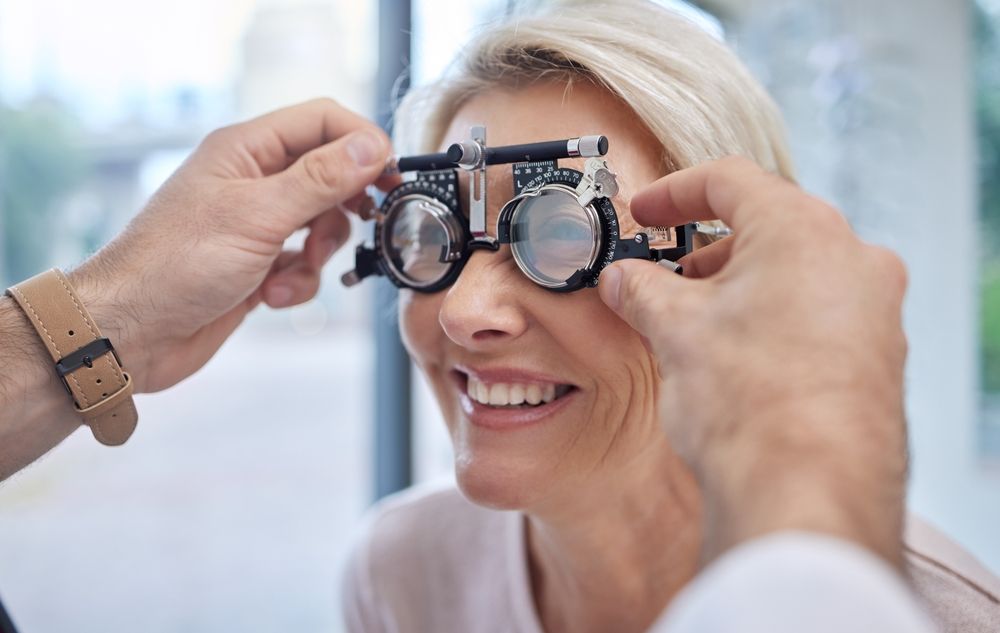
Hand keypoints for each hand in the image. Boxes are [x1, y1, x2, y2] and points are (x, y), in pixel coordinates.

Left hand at [70, 99, 392, 392]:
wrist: (131, 332)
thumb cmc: (173, 266)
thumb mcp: (258, 215)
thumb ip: (319, 180)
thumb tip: (369, 147)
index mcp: (246, 150)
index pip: (321, 121)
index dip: (361, 142)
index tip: (389, 173)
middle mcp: (252, 181)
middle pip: (329, 174)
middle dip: (342, 207)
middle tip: (358, 224)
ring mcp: (255, 224)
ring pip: (320, 225)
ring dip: (318, 253)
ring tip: (294, 270)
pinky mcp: (257, 264)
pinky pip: (302, 264)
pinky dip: (298, 282)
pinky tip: (271, 295)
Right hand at [598, 157, 908, 566]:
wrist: (808, 491)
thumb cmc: (748, 401)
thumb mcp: (673, 330)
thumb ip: (641, 289)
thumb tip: (621, 280)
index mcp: (802, 229)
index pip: (729, 181)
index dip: (674, 193)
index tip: (646, 213)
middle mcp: (853, 258)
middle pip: (767, 228)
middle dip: (707, 251)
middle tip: (665, 278)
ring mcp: (874, 310)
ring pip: (796, 274)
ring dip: (740, 288)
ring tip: (696, 325)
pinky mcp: (879, 357)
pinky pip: (819, 316)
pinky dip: (773, 320)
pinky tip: (738, 358)